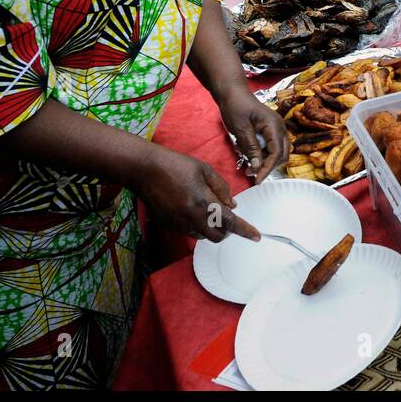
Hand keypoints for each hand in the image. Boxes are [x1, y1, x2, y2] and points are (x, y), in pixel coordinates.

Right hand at [132, 151, 259, 242]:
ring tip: (207, 208)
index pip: (230, 223)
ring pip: (203, 236)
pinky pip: (189, 232)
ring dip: (211, 228)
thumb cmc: (175, 165)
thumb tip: (232, 205)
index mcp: (204, 203)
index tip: (256, 236)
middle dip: (227, 229)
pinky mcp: (168, 225)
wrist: (144, 169)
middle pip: (218, 236)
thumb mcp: (204, 170)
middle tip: (227, 215)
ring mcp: (178, 224)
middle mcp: (192, 218)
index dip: (245, 230)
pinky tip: (192, 209)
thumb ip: (221, 188)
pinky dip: (197, 225)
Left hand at [219, 89, 288, 182]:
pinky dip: (262, 155)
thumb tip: (257, 167)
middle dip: (268, 167)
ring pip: (278, 153)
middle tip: (252, 175)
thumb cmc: (235, 106)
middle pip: (282, 155)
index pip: (277, 152)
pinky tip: (249, 156)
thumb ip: (251, 148)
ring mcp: (276, 129)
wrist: (232, 92)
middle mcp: (279, 128)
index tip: (257, 180)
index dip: (268, 168)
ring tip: (248, 168)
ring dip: (265, 162)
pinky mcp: (270, 131)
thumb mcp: (241, 129)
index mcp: (274, 125)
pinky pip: (271, 147)